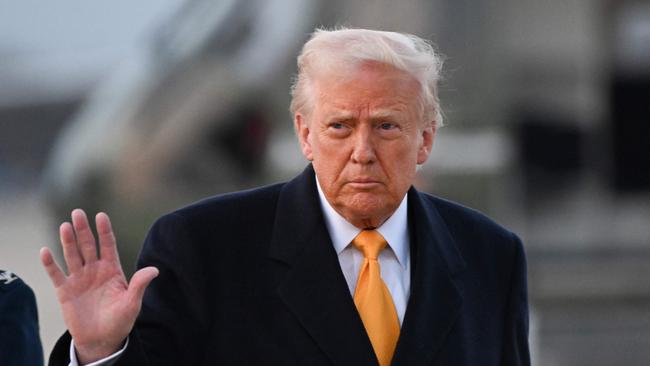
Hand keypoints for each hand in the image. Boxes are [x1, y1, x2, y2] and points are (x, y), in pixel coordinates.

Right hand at [40, 209, 158, 363]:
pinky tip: (45, 251)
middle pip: (88, 246)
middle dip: (83, 230)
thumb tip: (155, 269)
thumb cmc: (120, 320)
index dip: (105, 231)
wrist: (102, 339)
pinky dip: (50, 264)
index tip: (101, 215)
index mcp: (112, 270)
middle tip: (78, 212)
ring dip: (67, 241)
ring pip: (72, 256)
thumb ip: (140, 285)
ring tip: (65, 226)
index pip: (108, 245)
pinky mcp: (65, 291)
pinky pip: (56, 275)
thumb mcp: (132, 303)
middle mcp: (95, 270)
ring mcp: (79, 279)